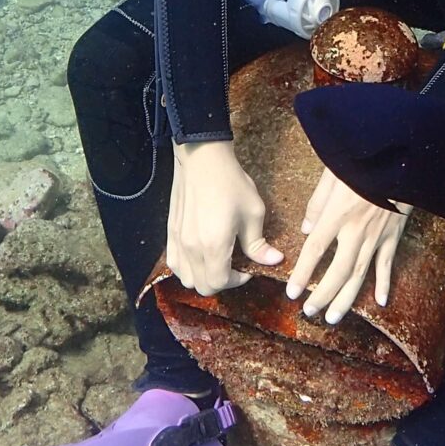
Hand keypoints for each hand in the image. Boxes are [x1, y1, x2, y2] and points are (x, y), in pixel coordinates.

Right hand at [168, 140, 282, 295]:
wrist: (203, 159)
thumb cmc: (231, 183)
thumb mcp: (253, 212)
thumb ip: (259, 244)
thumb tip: (273, 261)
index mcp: (214, 245)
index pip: (219, 283)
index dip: (236, 282)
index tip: (247, 269)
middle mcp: (192, 248)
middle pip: (202, 286)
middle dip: (221, 282)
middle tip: (234, 267)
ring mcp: (178, 241)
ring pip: (186, 279)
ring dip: (202, 278)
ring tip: (217, 263)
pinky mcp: (171, 233)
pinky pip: (174, 264)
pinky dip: (187, 268)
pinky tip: (200, 256)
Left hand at [285, 167, 410, 325]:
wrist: (398, 158)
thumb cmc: (360, 162)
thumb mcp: (331, 175)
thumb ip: (317, 204)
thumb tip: (306, 229)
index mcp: (337, 215)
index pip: (315, 250)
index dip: (302, 273)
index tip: (291, 292)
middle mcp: (356, 231)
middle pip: (337, 271)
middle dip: (323, 295)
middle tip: (310, 311)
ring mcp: (377, 236)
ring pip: (360, 274)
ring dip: (346, 299)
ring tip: (334, 317)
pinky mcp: (393, 235)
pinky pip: (387, 264)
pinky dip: (385, 283)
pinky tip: (381, 302)